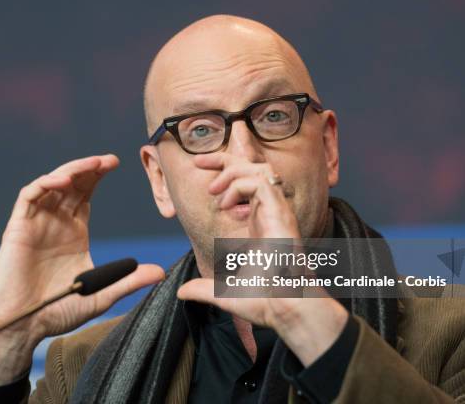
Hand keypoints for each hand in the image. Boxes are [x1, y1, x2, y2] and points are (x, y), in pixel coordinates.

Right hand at [0, 154, 164, 385]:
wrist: (23, 325)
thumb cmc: (57, 311)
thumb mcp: (101, 294)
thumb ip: (128, 281)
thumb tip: (161, 273)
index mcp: (73, 233)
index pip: (86, 195)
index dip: (98, 176)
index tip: (117, 163)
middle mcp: (55, 223)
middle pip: (72, 184)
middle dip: (89, 168)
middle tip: (110, 160)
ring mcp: (36, 223)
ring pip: (51, 184)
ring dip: (71, 171)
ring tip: (92, 164)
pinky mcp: (18, 227)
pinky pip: (29, 196)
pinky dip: (45, 184)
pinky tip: (63, 181)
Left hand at [178, 153, 346, 366]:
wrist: (285, 308)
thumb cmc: (265, 300)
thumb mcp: (222, 292)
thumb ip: (202, 289)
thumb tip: (182, 292)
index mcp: (260, 223)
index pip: (245, 184)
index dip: (224, 171)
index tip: (203, 171)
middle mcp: (270, 213)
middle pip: (253, 167)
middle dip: (225, 159)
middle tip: (200, 162)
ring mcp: (277, 212)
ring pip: (260, 169)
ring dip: (233, 171)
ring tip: (215, 189)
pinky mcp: (281, 214)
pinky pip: (262, 183)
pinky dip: (241, 186)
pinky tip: (227, 203)